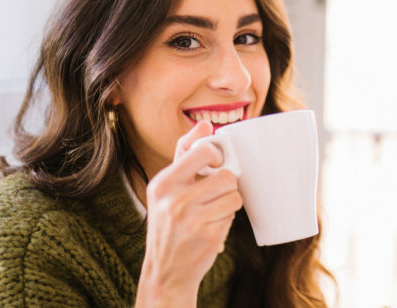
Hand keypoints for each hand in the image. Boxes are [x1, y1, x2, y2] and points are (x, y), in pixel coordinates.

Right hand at [135, 121, 242, 307]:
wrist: (166, 271)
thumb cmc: (169, 223)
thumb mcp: (166, 189)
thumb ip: (184, 156)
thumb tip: (205, 124)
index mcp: (163, 182)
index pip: (201, 151)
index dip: (216, 154)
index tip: (215, 161)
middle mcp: (174, 199)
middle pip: (225, 174)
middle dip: (226, 182)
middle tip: (216, 191)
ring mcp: (192, 218)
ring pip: (233, 195)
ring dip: (229, 203)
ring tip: (213, 211)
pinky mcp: (209, 235)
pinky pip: (233, 215)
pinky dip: (227, 219)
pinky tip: (211, 226)